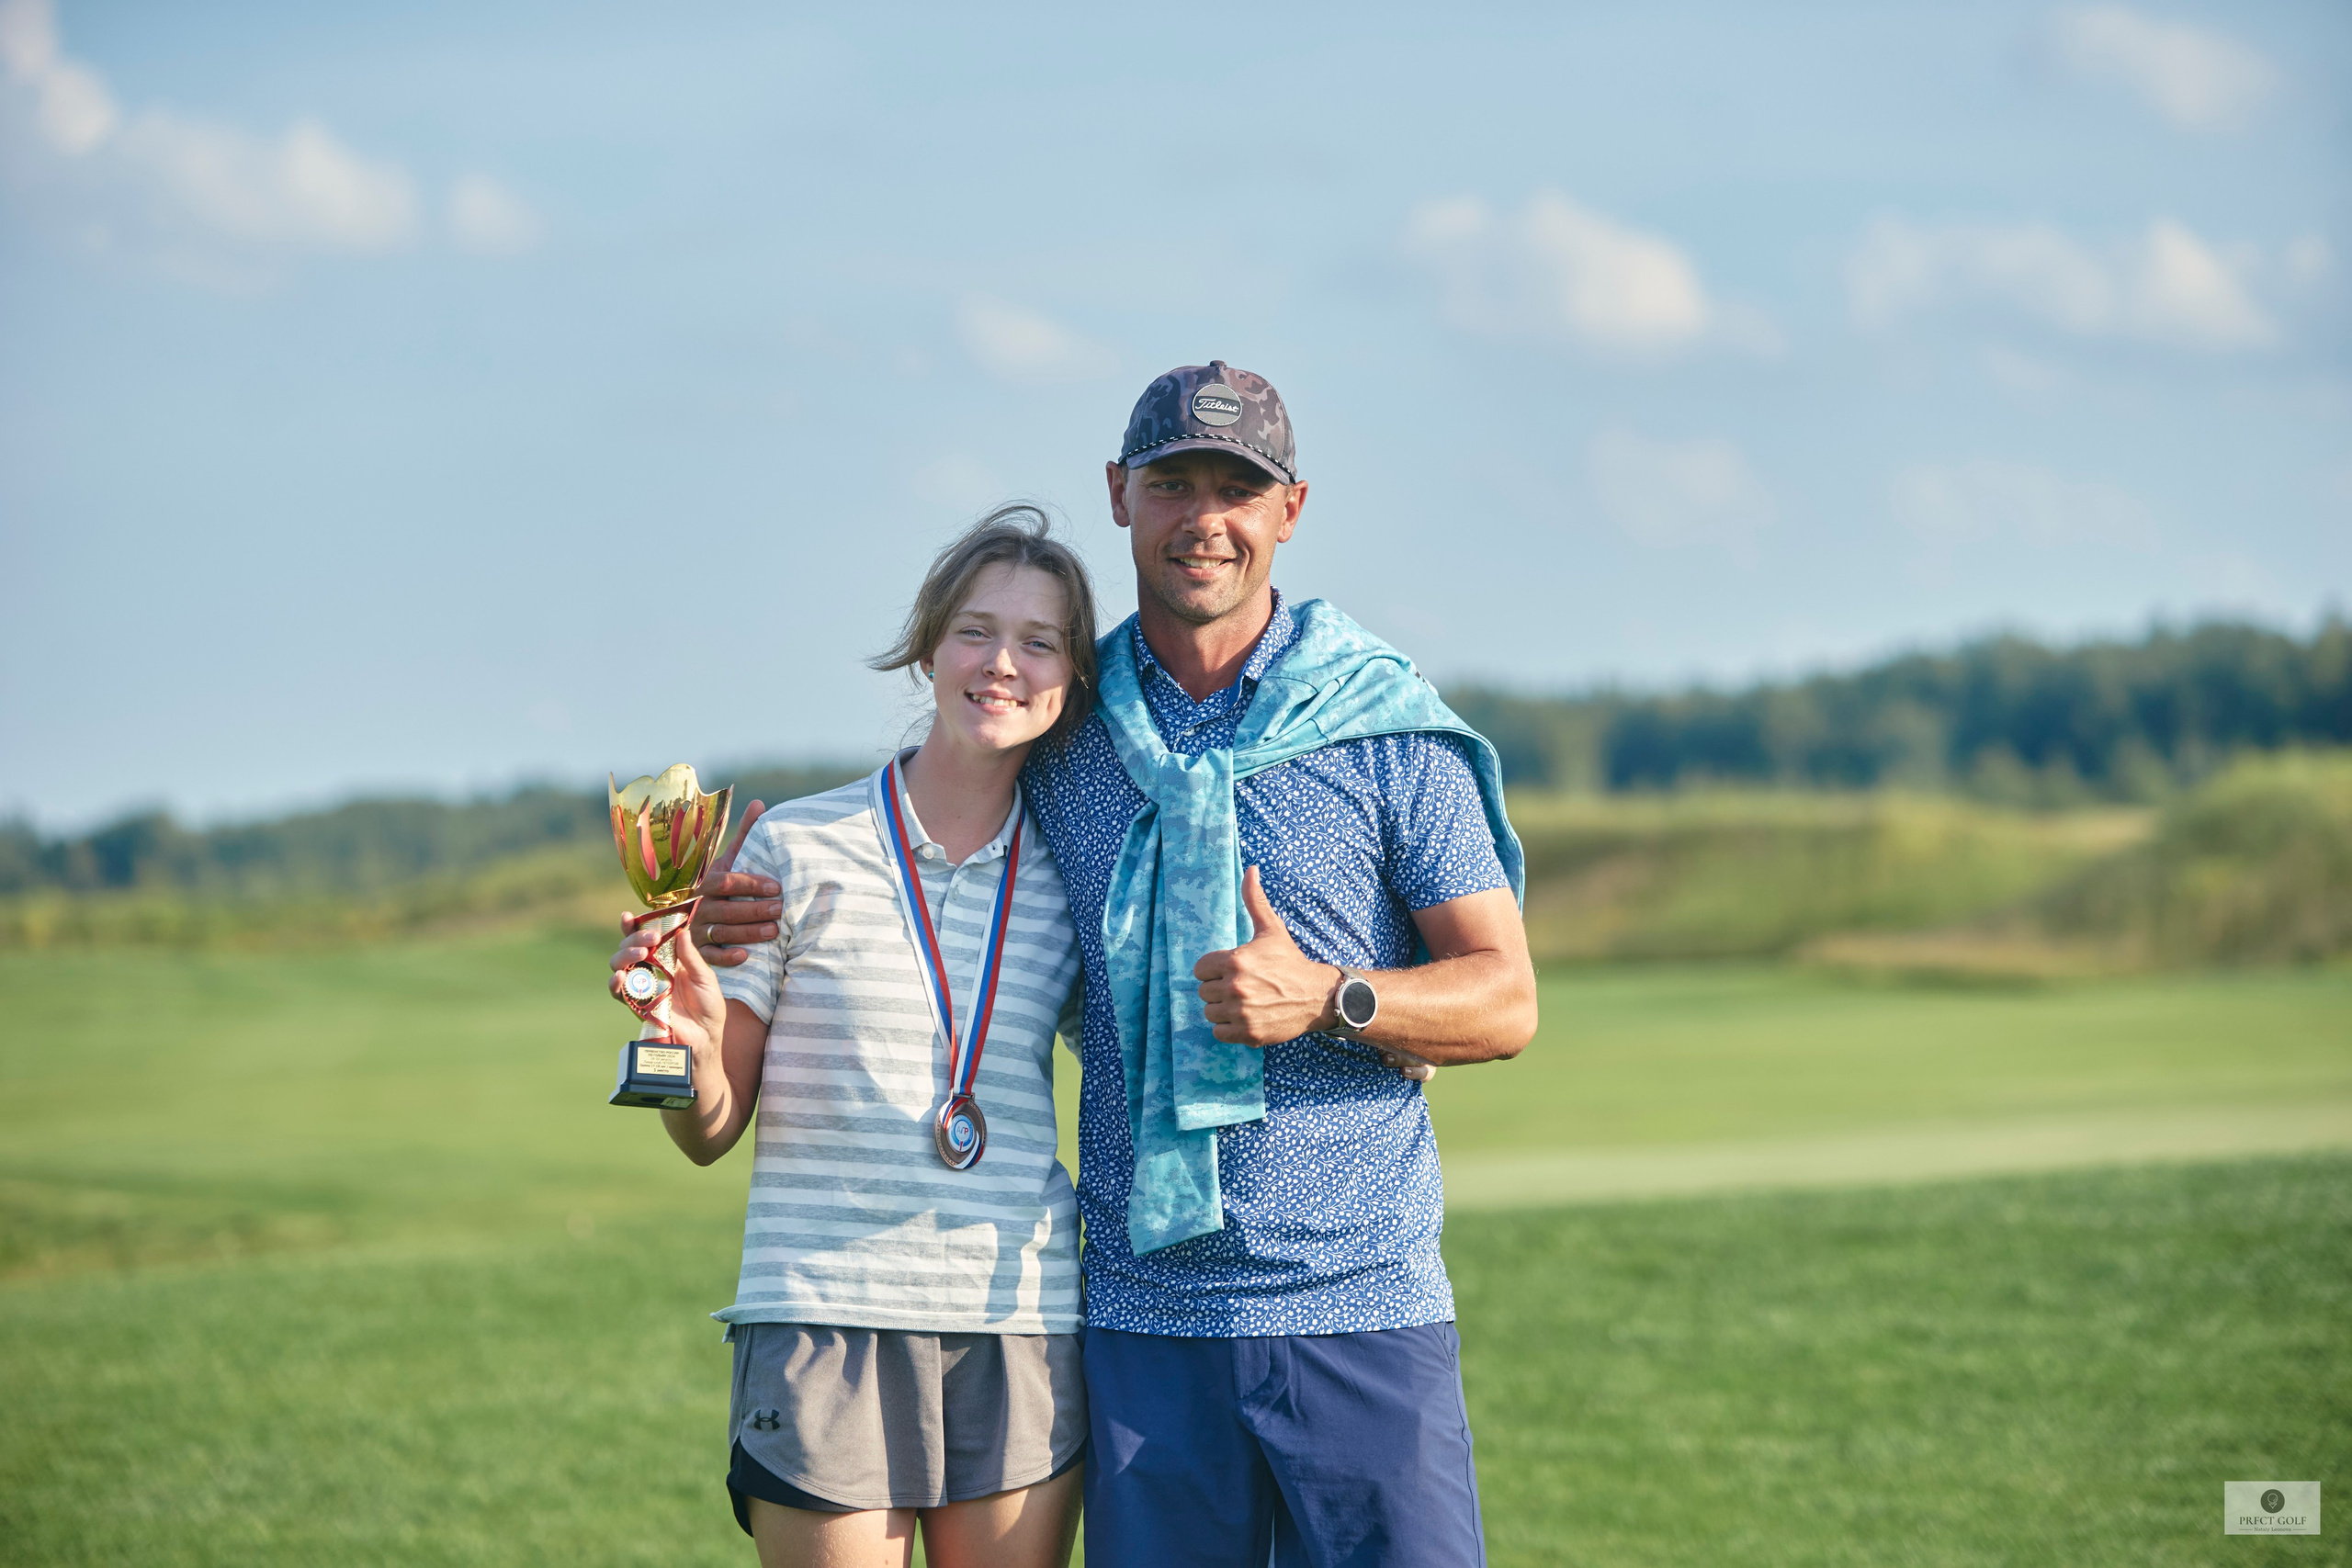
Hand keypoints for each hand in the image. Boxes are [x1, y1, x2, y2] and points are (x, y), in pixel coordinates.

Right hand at [608, 909, 728, 1058]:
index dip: (634, 926)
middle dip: (634, 938)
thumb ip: (691, 957)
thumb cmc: (708, 1006)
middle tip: (650, 939)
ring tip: (641, 953)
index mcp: (667, 958)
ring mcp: (643, 986)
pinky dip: (616, 983)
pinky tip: (619, 977)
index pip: (646, 938)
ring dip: (625, 955)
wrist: (706, 1036)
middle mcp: (651, 969)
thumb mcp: (705, 977)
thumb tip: (682, 931)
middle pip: (629, 947)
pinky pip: (620, 993)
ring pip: (620, 965)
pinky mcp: (638, 1005)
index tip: (628, 916)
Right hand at [692, 801, 776, 966]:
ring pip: (721, 932)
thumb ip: (745, 835)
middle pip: (726, 909)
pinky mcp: (697, 952)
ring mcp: (695, 929)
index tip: (778, 886)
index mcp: (707, 883)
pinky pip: (709, 957)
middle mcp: (698, 906)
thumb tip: (759, 803)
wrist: (698, 916)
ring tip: (775, 932)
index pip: (727, 882)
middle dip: (755, 910)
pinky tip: (746, 956)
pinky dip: (726, 956)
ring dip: (748, 932)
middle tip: (782, 909)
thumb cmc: (723, 886)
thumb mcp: (731, 861)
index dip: (752, 884)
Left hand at [1194, 866, 1339, 1047]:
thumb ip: (1255, 900)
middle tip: (1241, 987)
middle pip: (1204, 992)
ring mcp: (1241, 1013)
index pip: (1200, 969)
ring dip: (1223, 1009)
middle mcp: (1235, 988)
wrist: (1316, 996)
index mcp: (1236, 961)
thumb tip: (1251, 869)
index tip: (1232, 970)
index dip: (1214, 969)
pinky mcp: (1248, 1034)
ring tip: (1244, 1002)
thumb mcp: (1271, 929)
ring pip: (1210, 1013)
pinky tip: (1245, 1017)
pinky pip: (1219, 1033)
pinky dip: (1229, 1028)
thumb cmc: (1290, 961)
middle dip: (1219, 989)